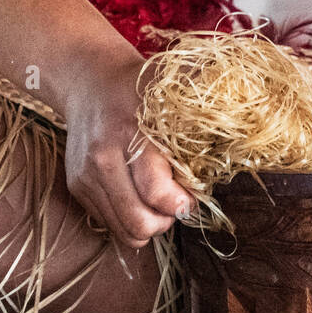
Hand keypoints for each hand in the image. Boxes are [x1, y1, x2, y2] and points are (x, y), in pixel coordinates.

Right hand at [62, 56, 193, 249]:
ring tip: (161, 205)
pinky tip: (140, 198)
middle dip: (166, 221)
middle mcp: (103, 159)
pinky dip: (129, 220)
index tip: (194, 196)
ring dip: (148, 226)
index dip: (183, 204)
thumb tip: (234, 150)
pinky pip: (109, 223)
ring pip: (123, 231)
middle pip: (138, 221)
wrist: (90, 81)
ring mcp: (85, 176)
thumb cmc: (141, 88)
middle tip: (180, 205)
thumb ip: (202, 119)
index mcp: (130, 134)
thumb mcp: (173, 94)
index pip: (156, 192)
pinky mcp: (77, 186)